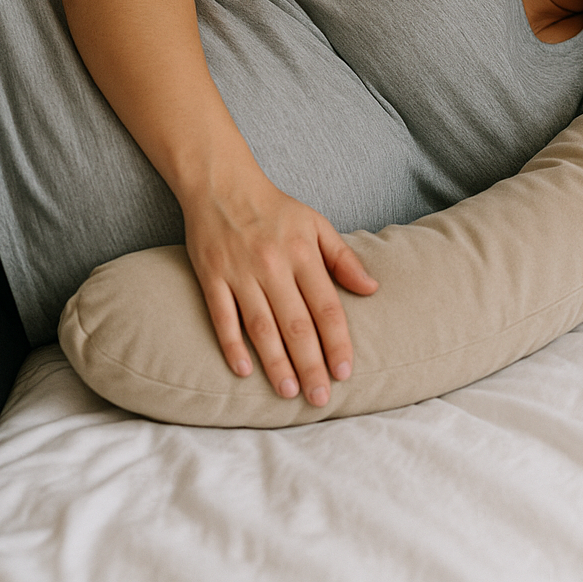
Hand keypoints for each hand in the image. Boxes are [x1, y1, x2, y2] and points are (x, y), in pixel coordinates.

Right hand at [182, 177, 378, 405]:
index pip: (326, 307)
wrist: (221, 184)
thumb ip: (343, 259)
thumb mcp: (317, 224)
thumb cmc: (275, 209)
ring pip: (261, 326)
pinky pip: (222, 316)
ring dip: (276, 363)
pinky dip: (231, 344)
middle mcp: (273, 265)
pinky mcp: (211, 276)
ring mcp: (240, 272)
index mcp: (303, 254)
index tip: (344, 371)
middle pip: (296, 324)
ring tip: (289, 392)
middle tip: (320, 397)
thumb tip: (372, 289)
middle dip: (311, 364)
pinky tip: (243, 371)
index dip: (337, 342)